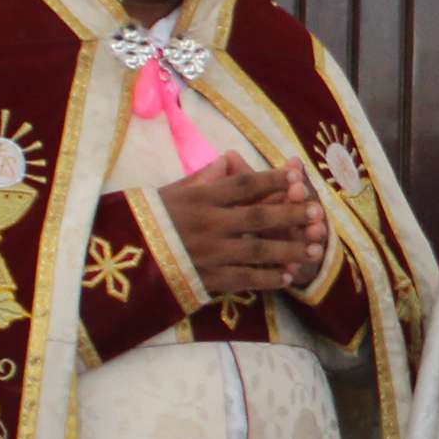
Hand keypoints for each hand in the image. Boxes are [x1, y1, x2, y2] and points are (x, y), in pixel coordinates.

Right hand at [158, 157, 327, 300]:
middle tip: (318, 214)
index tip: (298, 176)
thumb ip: (203, 178)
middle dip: (292, 214)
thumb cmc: (147, 221)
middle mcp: (208, 223)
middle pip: (259, 216)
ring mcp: (209, 253)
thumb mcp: (171, 192)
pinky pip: (244, 278)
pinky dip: (267, 277)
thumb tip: (229, 160)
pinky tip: (287, 277)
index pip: (243, 185)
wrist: (120, 259)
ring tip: (315, 249)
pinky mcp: (206, 279)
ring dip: (289, 249)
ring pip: (258, 249)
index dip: (273, 179)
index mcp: (200, 198)